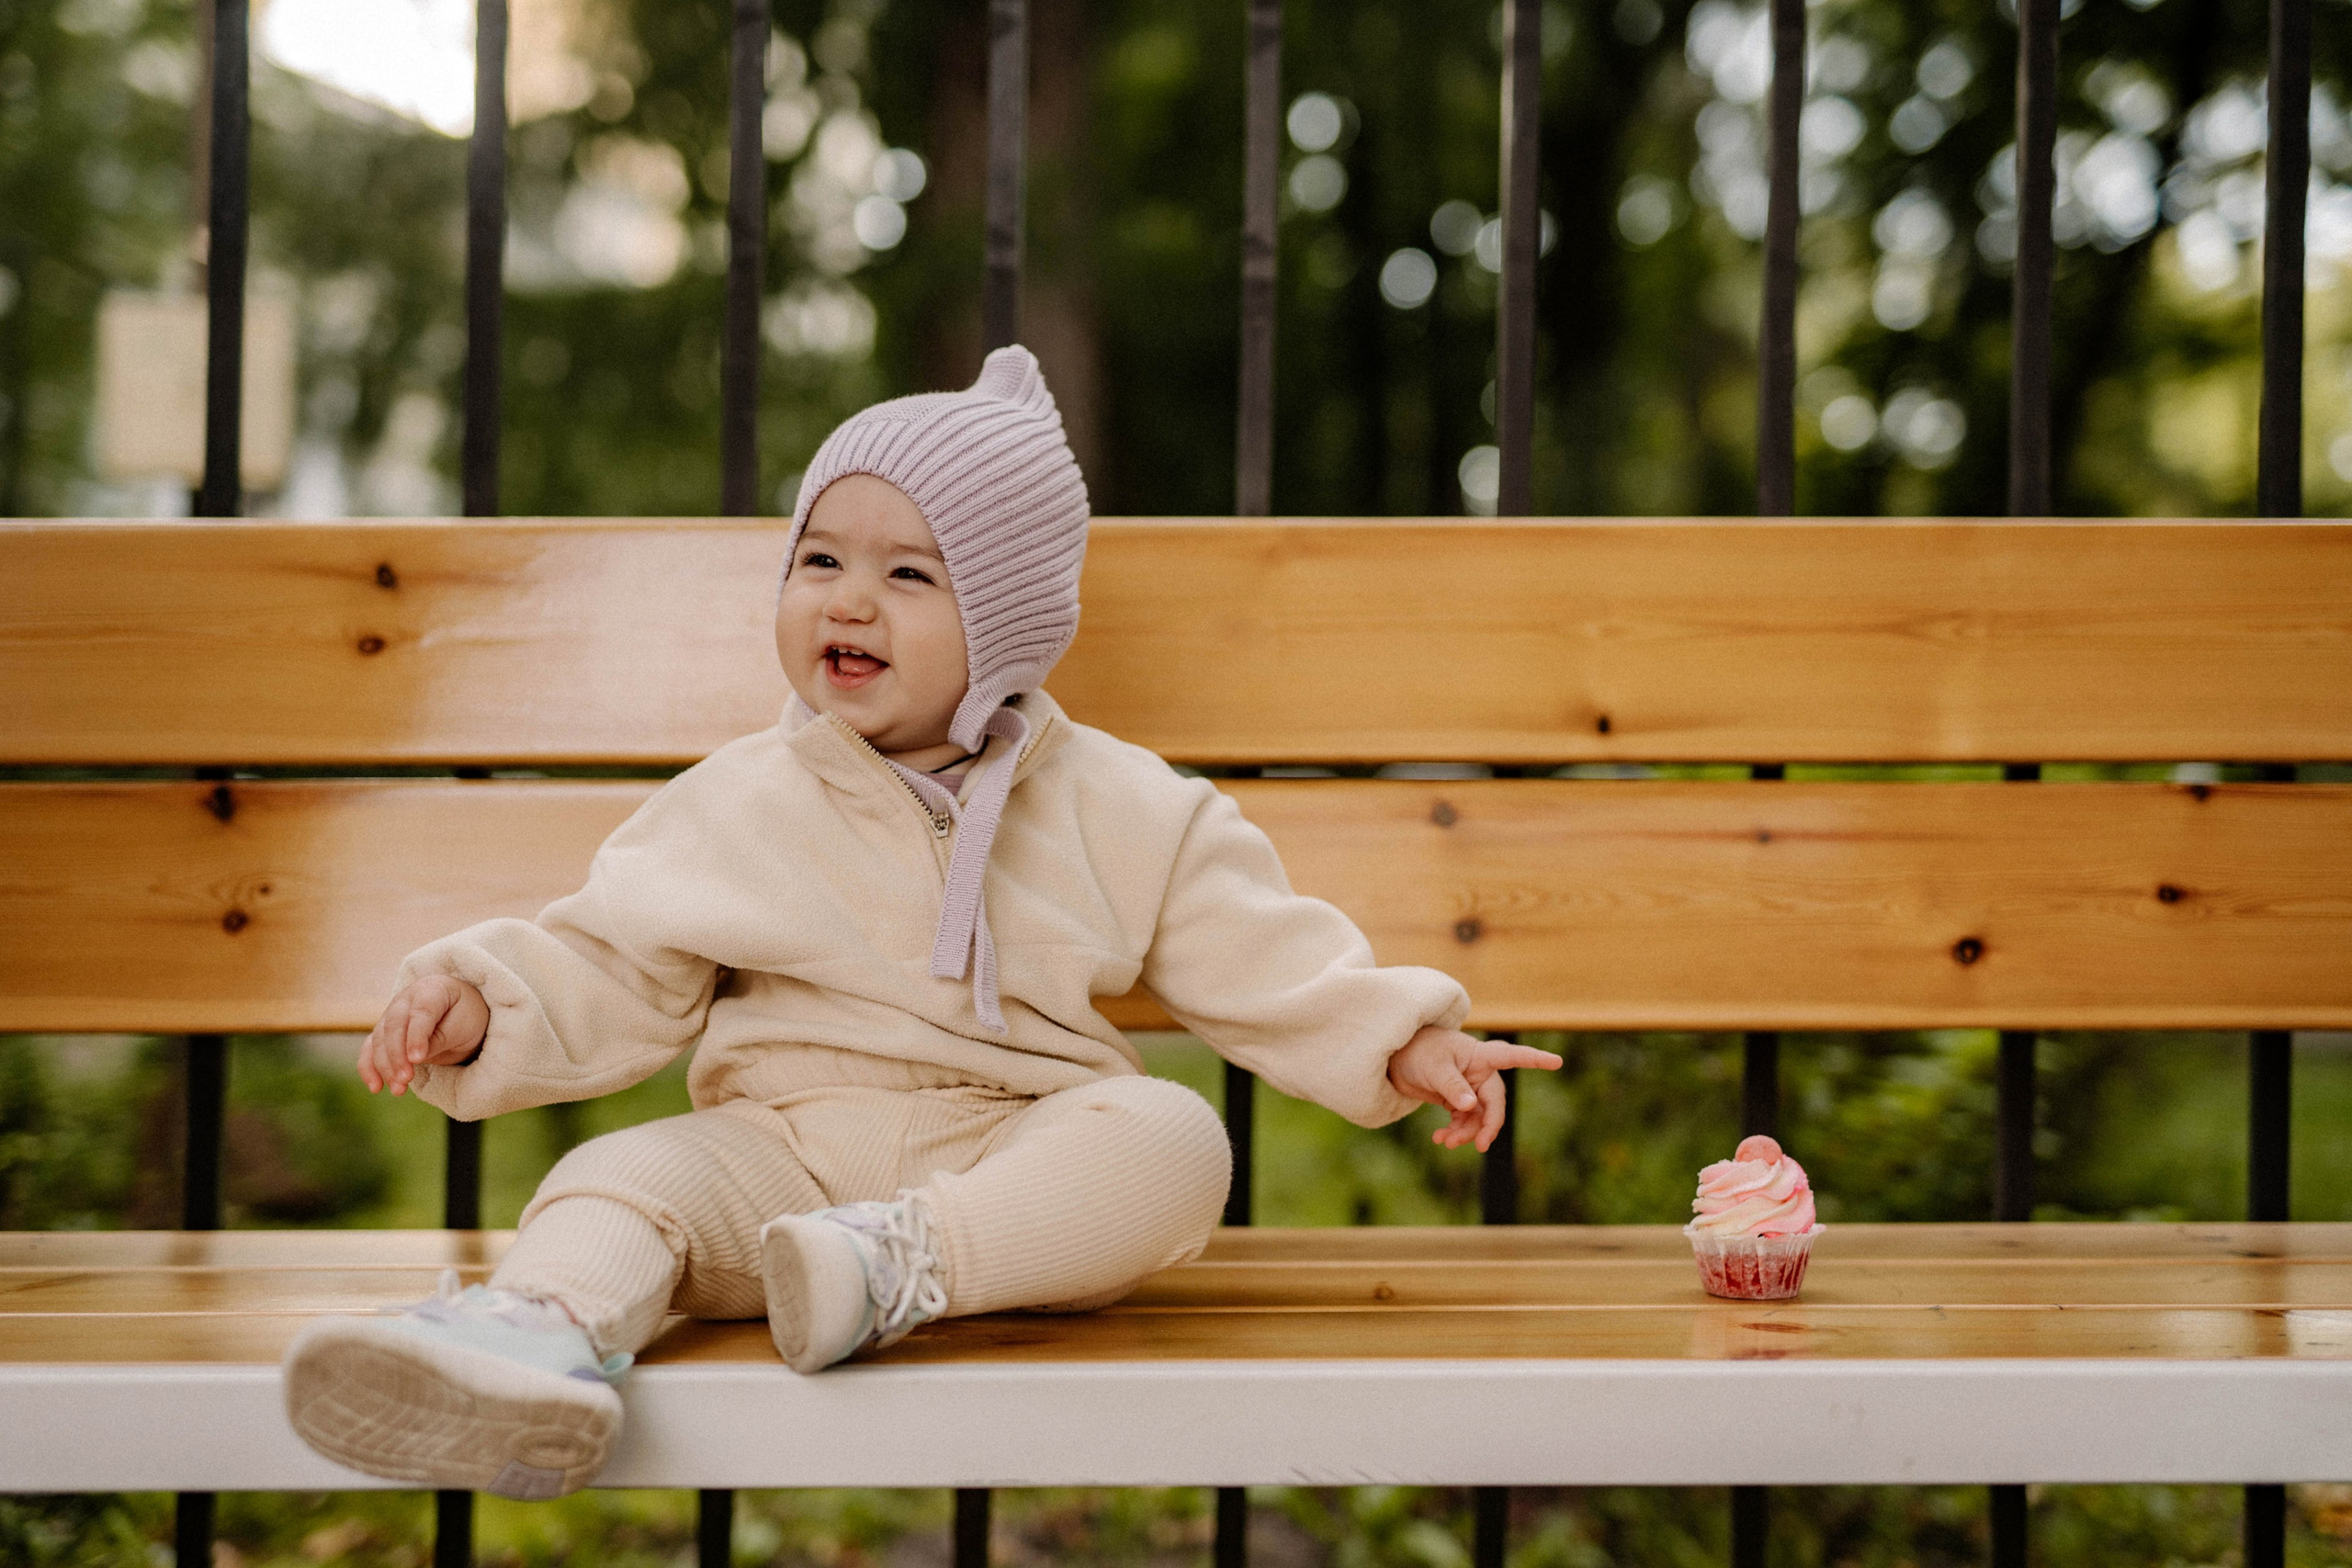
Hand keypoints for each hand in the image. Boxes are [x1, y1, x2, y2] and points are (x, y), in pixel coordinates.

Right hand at [359, 975, 489, 1095]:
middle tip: (406, 1078)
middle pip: (394, 1027)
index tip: (417, 1059)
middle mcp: (405, 999)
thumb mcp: (465, 1024)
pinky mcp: (384, 1033)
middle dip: (397, 1056)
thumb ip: (441, 1037)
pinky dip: (369, 1068)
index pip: (420, 1012)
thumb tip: (414, 1057)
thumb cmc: (467, 1015)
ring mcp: (391, 1015)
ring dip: (385, 1066)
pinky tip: (376, 1087)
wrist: (462, 1014)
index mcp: (431, 990)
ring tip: (399, 1089)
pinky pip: (370, 1049)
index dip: (416, 1036)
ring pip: (379, 1040)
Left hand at [1385, 1026, 1562, 1152]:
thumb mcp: (1434, 1068)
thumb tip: (1471, 1107)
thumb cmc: (1419, 1052)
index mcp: (1481, 1056)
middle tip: (1479, 1145)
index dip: (1535, 1059)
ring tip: (1446, 1142)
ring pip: (1479, 1117)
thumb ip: (1453, 1087)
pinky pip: (1464, 1121)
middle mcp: (1481, 1073)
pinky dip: (1454, 1132)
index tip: (1557, 1062)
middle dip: (1487, 1125)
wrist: (1398, 1057)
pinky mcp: (1458, 1101)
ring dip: (1466, 1133)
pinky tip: (1440, 1139)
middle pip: (1494, 1103)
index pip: (1513, 1056)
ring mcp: (1470, 1088)